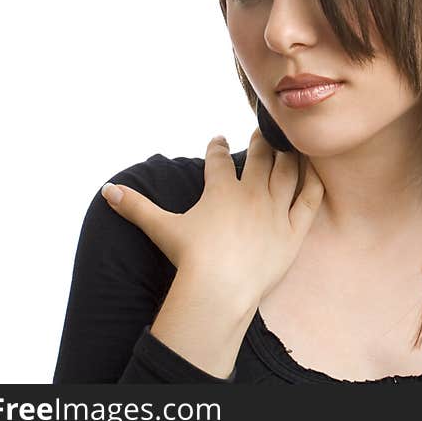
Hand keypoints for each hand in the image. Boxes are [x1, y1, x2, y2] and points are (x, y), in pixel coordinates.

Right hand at [101, 127, 324, 307]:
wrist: (220, 288)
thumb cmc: (190, 259)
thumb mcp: (161, 228)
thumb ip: (136, 207)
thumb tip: (107, 191)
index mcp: (221, 190)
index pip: (219, 160)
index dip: (217, 147)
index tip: (217, 139)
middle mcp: (251, 194)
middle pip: (260, 158)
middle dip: (260, 142)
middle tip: (262, 132)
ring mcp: (275, 211)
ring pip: (286, 172)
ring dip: (288, 156)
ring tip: (289, 146)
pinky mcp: (293, 231)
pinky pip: (309, 200)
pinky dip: (312, 182)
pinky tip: (314, 171)